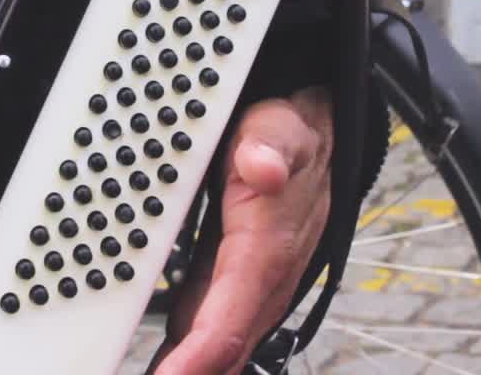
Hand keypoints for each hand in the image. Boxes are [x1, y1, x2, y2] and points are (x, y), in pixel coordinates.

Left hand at [150, 87, 333, 374]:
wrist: (313, 136)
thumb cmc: (290, 137)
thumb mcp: (277, 129)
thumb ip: (268, 147)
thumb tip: (262, 165)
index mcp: (265, 252)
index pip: (228, 321)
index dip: (196, 359)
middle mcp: (261, 282)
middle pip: (222, 350)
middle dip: (188, 374)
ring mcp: (248, 288)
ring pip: (219, 346)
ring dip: (189, 369)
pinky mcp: (233, 284)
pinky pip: (212, 331)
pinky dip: (191, 356)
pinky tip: (167, 368)